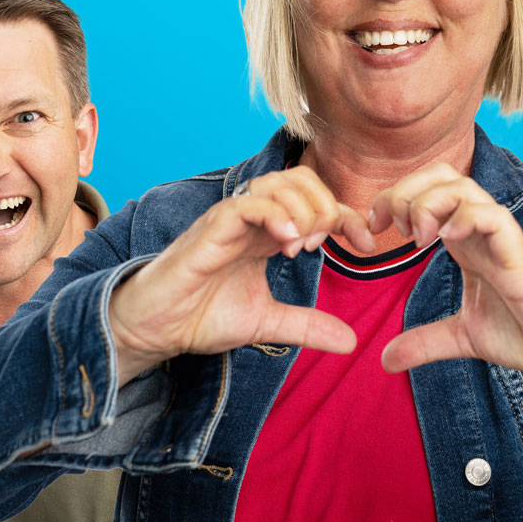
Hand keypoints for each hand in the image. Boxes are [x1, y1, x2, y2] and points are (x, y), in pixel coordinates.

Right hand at [108, 167, 368, 371]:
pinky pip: (249, 202)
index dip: (347, 218)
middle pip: (302, 180)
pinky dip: (276, 214)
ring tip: (303, 245)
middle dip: (327, 206)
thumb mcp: (267, 322)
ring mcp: (231, 219)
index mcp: (266, 233)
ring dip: (304, 209)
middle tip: (325, 244)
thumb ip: (307, 325)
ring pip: (278, 183)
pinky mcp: (211, 228)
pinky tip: (288, 243)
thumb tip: (352, 341)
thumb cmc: (200, 317)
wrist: (155, 329)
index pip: (317, 205)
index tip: (367, 246)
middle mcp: (252, 219)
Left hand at [369, 166, 522, 375]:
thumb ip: (426, 342)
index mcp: (466, 242)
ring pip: (465, 187)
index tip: (374, 230)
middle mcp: (481, 233)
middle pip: (442, 175)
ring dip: (431, 203)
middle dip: (405, 191)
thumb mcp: (465, 337)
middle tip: (392, 229)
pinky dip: (467, 220)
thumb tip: (385, 360)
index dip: (393, 199)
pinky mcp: (520, 258)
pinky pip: (495, 218)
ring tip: (420, 239)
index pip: (428, 190)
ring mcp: (502, 240)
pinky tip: (447, 243)